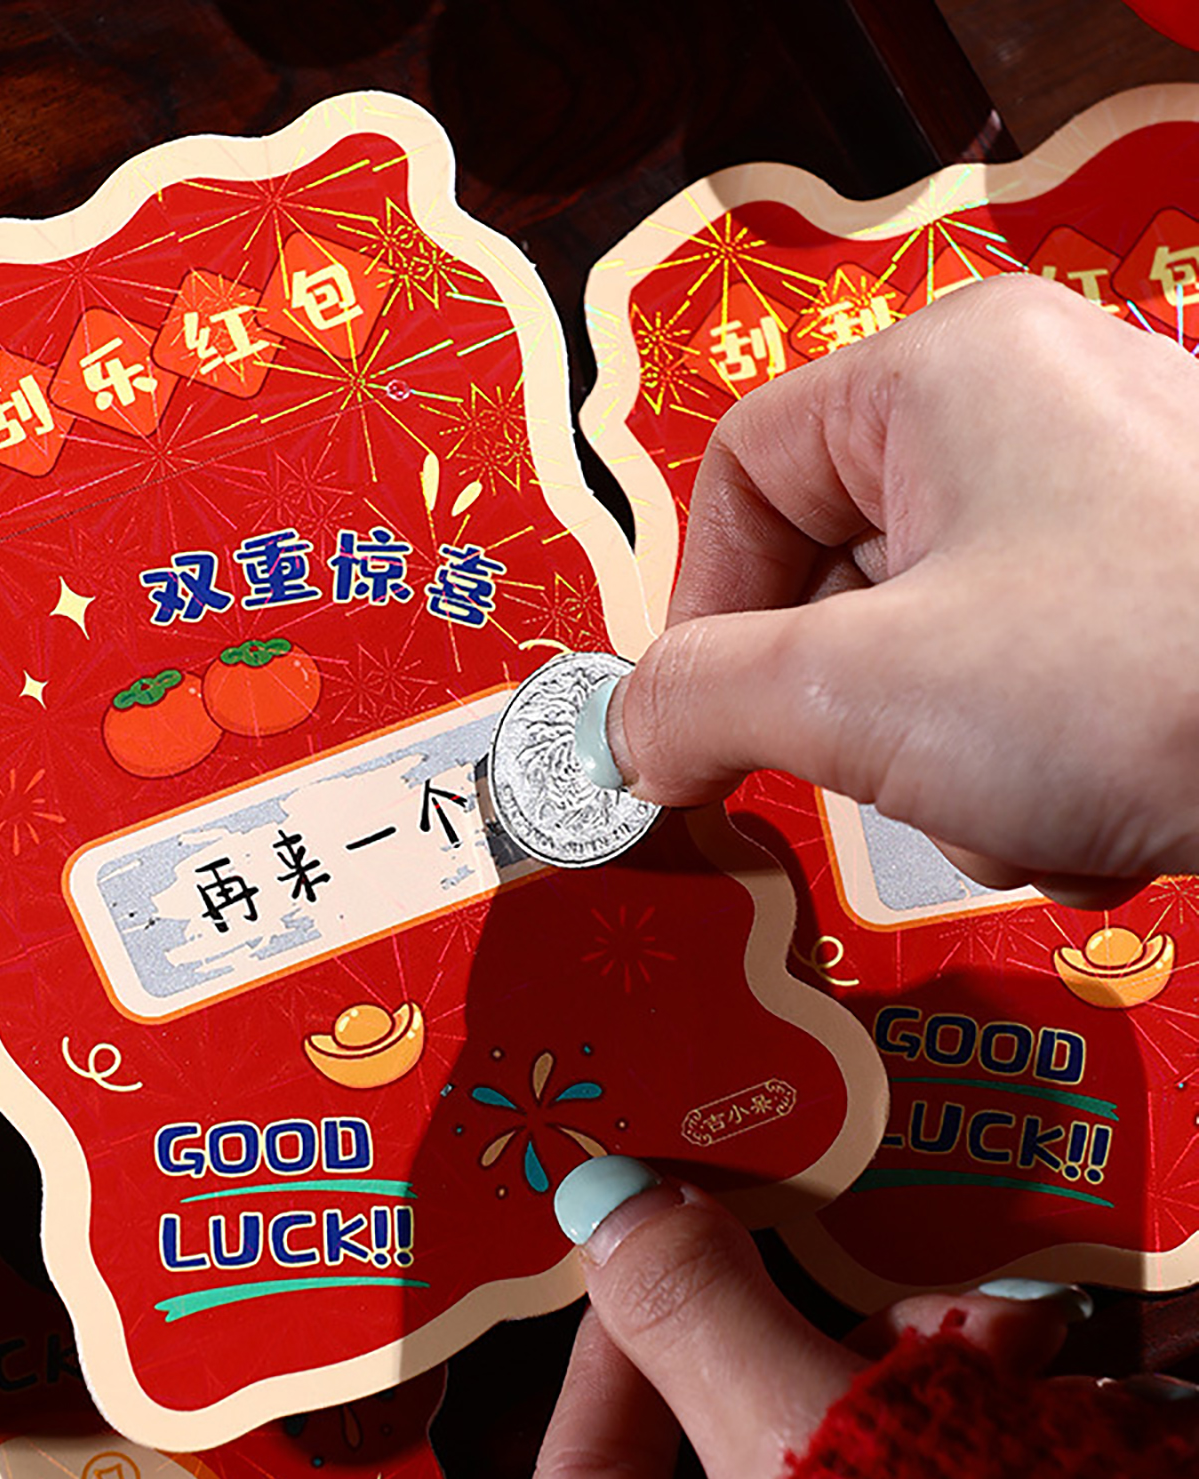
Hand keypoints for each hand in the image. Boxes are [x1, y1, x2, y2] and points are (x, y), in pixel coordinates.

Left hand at [528, 1159, 1093, 1478]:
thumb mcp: (799, 1446)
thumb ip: (698, 1316)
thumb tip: (613, 1208)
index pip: (584, 1474)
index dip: (618, 1335)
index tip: (660, 1233)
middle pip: (730, 1453)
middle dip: (804, 1335)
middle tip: (834, 1246)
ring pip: (845, 1463)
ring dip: (915, 1370)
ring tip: (990, 1328)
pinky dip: (974, 1427)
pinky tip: (1033, 1372)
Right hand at [605, 274, 1198, 904]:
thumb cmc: (1156, 670)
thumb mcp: (862, 695)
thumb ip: (699, 702)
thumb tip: (629, 733)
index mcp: (945, 376)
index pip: (740, 475)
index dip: (699, 607)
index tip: (698, 719)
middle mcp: (1031, 414)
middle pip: (836, 577)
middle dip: (858, 720)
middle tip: (885, 777)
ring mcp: (1108, 505)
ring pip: (930, 651)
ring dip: (949, 769)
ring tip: (1024, 801)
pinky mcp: (1161, 591)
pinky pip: (1023, 680)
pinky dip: (1029, 770)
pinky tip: (1092, 806)